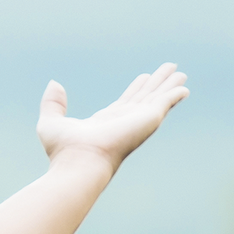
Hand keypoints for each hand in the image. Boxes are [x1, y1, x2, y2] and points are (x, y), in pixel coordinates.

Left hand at [36, 63, 189, 173]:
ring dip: (169, 85)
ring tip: (180, 72)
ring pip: (157, 98)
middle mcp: (124, 121)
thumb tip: (54, 84)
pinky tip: (184, 88)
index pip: (125, 102)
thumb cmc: (64, 151)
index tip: (145, 77)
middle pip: (145, 97)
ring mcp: (137, 120)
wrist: (80, 164)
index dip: (136, 89)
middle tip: (169, 69)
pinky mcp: (147, 119)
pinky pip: (165, 103)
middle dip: (157, 83)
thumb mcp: (50, 122)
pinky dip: (174, 95)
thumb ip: (53, 103)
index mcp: (106, 122)